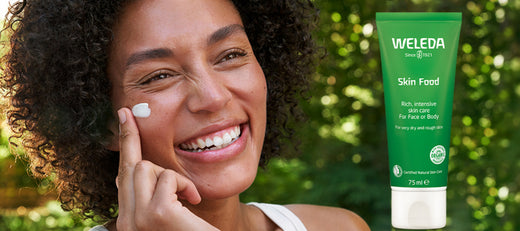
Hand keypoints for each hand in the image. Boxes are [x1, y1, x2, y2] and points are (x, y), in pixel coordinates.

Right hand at [115, 108, 218, 230]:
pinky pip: (169, 178)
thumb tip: (141, 168)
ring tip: (187, 197)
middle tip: (132, 117)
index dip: (123, 146)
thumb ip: (151, 197)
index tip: (124, 118)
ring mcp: (138, 220)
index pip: (120, 177)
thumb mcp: (167, 217)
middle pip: (129, 168)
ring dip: (172, 176)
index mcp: (128, 222)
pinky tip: (194, 202)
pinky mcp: (157, 215)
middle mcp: (126, 222)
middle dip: (134, 141)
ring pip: (145, 168)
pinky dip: (185, 185)